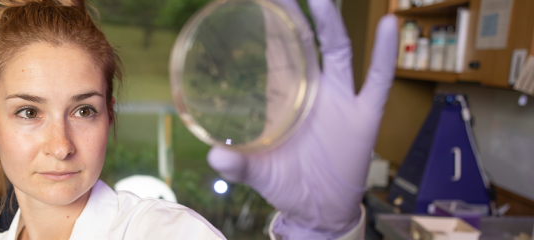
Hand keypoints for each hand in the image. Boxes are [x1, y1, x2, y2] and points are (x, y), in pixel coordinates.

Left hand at [207, 0, 397, 237]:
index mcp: (286, 96)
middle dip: (297, 13)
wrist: (320, 208)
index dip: (270, 23)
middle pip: (306, 41)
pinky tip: (390, 25)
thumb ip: (237, 165)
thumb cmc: (286, 183)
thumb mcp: (258, 173)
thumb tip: (215, 159)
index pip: (276, 50)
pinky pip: (378, 80)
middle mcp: (314, 90)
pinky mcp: (364, 114)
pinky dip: (385, 54)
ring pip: (338, 50)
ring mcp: (340, 99)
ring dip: (331, 23)